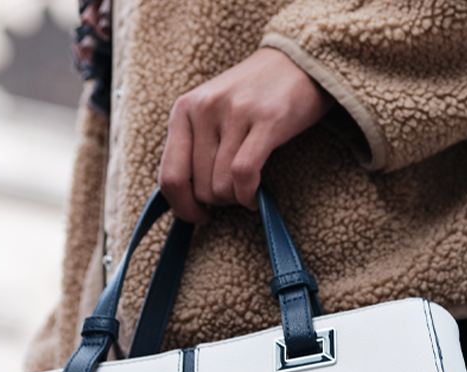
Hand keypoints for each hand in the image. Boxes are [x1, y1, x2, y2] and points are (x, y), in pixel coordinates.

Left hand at [159, 48, 333, 223]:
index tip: (199, 215)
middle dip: (218, 201)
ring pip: (222, 186)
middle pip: (200, 187)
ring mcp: (234, 112)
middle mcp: (204, 108)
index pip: (169, 177)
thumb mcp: (211, 115)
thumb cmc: (252, 99)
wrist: (297, 61)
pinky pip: (244, 175)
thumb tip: (182, 202)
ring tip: (248, 191)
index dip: (182, 207)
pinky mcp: (265, 119)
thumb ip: (193, 150)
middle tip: (235, 193)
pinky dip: (249, 195)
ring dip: (237, 200)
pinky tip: (256, 196)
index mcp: (183, 110)